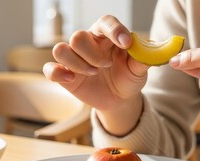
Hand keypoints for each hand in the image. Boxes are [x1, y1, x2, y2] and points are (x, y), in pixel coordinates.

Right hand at [43, 15, 148, 135]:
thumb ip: (143, 57)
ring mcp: (73, 59)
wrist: (119, 99)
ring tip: (93, 73)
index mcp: (106, 36)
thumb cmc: (128, 77)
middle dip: (93, 54)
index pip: (105, 22)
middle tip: (105, 65)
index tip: (126, 43)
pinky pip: (50, 69)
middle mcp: (87, 43)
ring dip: (78, 63)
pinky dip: (57, 73)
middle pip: (78, 36)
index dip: (114, 30)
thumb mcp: (139, 69)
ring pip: (61, 49)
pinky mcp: (64, 75)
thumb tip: (149, 49)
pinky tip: (71, 79)